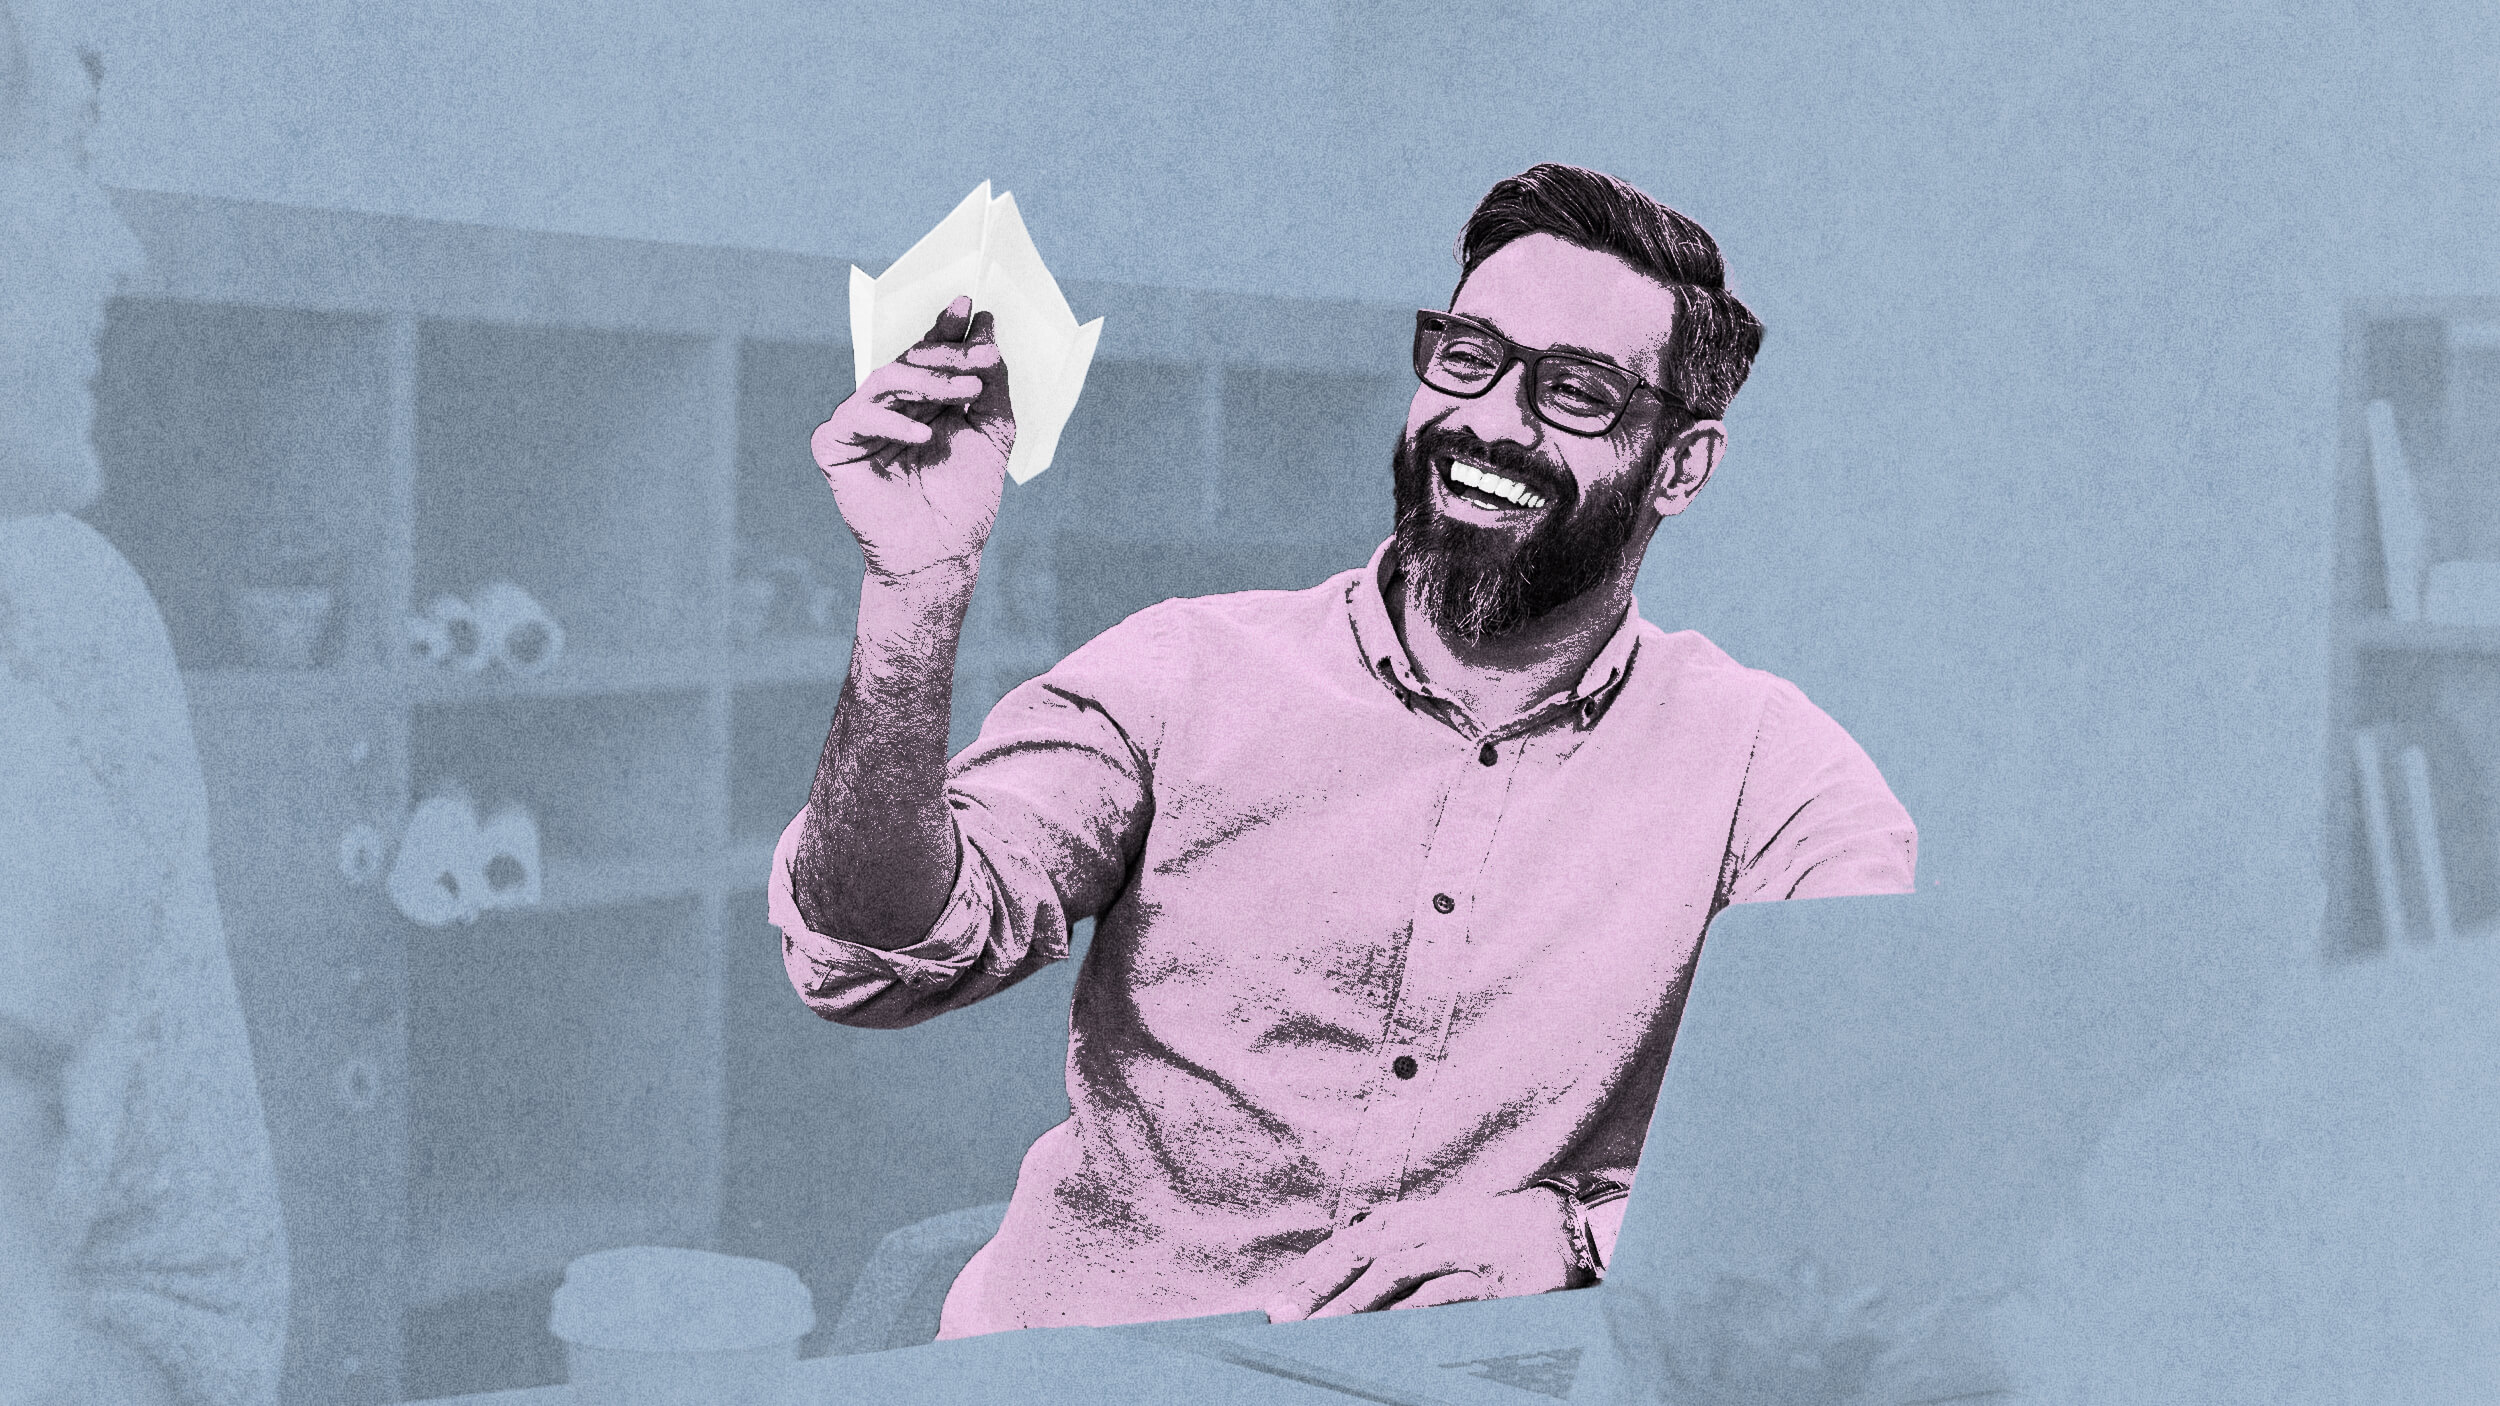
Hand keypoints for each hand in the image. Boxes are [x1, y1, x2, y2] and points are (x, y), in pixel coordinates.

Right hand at [810, 296, 1015, 581]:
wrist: (942, 552)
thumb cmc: (966, 498)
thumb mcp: (993, 430)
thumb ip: (991, 382)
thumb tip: (987, 326)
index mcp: (923, 398)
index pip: (931, 352)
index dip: (947, 328)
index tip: (971, 306)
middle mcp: (889, 404)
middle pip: (910, 359)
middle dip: (948, 353)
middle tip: (982, 357)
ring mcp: (860, 424)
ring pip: (885, 379)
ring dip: (930, 380)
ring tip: (967, 391)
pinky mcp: (835, 447)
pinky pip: (856, 419)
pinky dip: (891, 422)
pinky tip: (925, 436)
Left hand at [1263, 1188, 1582, 1321]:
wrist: (1550, 1225)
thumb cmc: (1479, 1234)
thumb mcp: (1427, 1233)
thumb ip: (1384, 1255)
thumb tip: (1334, 1291)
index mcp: (1401, 1220)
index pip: (1341, 1247)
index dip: (1305, 1276)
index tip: (1273, 1304)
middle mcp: (1420, 1230)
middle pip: (1356, 1257)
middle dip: (1316, 1290)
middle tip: (1284, 1321)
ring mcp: (1450, 1251)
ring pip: (1390, 1274)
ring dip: (1352, 1303)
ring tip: (1321, 1330)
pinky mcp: (1481, 1277)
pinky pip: (1438, 1295)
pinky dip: (1408, 1313)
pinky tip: (1383, 1332)